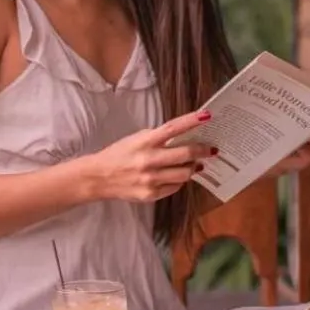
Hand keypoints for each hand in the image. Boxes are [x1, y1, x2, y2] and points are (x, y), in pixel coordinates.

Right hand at [85, 110, 217, 203]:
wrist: (99, 177)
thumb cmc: (119, 154)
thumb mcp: (136, 139)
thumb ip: (158, 138)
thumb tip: (184, 138)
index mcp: (145, 142)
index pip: (173, 128)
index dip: (192, 121)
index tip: (207, 115)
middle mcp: (149, 160)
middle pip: (186, 154)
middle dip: (203, 151)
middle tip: (211, 149)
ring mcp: (150, 179)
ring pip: (184, 174)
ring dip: (193, 167)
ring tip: (196, 164)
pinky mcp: (151, 194)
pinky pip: (175, 187)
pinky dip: (179, 181)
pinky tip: (177, 176)